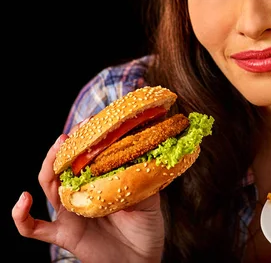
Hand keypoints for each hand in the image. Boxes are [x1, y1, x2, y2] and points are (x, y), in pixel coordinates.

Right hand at [12, 134, 164, 262]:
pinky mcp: (63, 234)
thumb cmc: (146, 228)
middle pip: (64, 165)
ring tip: (57, 150)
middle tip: (72, 132)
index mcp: (101, 182)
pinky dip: (21, 216)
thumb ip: (142, 178)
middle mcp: (81, 194)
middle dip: (65, 147)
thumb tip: (145, 153)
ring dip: (48, 167)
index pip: (88, 156)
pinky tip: (23, 200)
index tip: (92, 122)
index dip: (86, 139)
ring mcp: (70, 213)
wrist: (141, 261)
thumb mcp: (149, 198)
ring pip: (48, 186)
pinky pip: (33, 228)